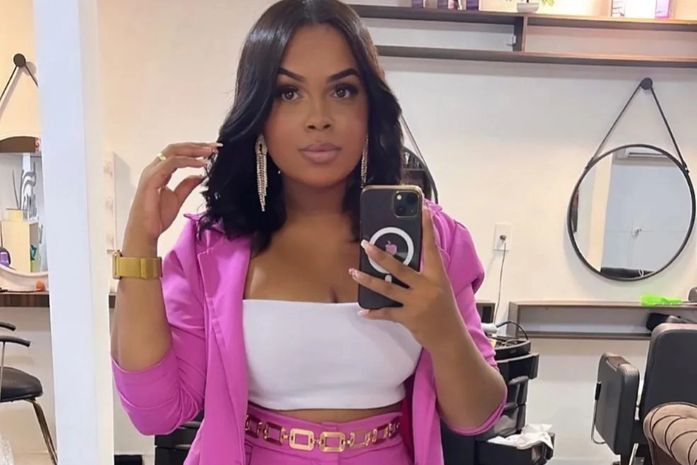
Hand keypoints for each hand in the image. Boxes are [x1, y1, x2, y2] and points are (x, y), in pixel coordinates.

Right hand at [126, 142, 219, 243]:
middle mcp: (154, 168)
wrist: (145, 232)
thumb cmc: (156, 217)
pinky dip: (188, 161)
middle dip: (197, 145)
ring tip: (211, 152)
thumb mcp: (178, 198)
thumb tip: (200, 175)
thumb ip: (187, 185)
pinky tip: (201, 164)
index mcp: (159, 171)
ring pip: (174, 151)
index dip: (196, 150)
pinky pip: (172, 163)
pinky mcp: (152, 179)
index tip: (213, 150)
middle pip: (176, 148)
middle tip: (216, 146)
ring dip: (194, 150)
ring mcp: (152, 172)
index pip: (178, 153)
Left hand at [349, 207, 463, 350]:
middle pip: (399, 268)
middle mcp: (426, 287)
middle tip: (365, 245)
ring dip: (368, 280)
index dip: (427, 228)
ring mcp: (416, 303)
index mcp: (437, 276)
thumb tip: (404, 259)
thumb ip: (425, 274)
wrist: (450, 338)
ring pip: (386, 288)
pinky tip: (362, 311)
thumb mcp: (440, 287)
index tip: (423, 210)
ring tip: (353, 272)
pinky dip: (373, 312)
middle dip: (380, 256)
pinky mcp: (408, 318)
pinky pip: (386, 313)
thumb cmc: (444, 309)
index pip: (431, 248)